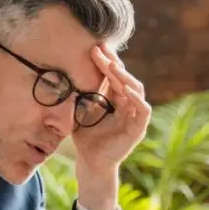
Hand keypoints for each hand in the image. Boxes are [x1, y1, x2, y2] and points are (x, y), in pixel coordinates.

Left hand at [71, 45, 151, 209]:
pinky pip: (143, 109)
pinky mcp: (138, 128)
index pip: (114, 75)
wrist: (90, 161)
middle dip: (113, 63)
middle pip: (125, 78)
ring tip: (113, 66)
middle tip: (101, 50)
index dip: (106, 61)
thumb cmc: (85, 137)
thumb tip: (65, 71)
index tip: (94, 48)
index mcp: (115, 98)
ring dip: (125, 77)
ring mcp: (134, 115)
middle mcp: (127, 104)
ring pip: (136, 89)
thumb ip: (80, 94)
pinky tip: (125, 88)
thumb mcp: (81, 111)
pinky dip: (136, 98)